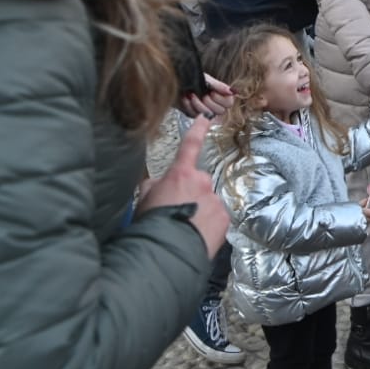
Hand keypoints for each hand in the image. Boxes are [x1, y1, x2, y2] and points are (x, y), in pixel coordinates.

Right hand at [138, 114, 228, 256]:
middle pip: (197, 183)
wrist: (168, 250)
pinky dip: (207, 224)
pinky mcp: (224, 217)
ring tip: (184, 227)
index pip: (189, 146)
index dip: (197, 130)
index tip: (205, 119)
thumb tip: (160, 183)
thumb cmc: (152, 223)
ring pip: (207, 201)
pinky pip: (215, 217)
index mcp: (181, 174)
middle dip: (189, 194)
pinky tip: (195, 234)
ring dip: (198, 210)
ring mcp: (215, 199)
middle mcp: (202, 182)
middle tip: (176, 212)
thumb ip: (155, 184)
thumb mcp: (145, 198)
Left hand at [177, 74, 234, 119]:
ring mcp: (204, 111)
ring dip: (198, 104)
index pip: (229, 103)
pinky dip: (189, 106)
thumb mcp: (206, 79)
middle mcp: (214, 104)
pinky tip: (185, 98)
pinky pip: (195, 116)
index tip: (211, 92)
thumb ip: (219, 86)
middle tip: (202, 94)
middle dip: (209, 102)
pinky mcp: (194, 115)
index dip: (220, 99)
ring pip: (207, 115)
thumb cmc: (190, 77)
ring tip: (191, 95)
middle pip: (220, 111)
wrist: (175, 81)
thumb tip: (232, 91)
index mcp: (220, 95)